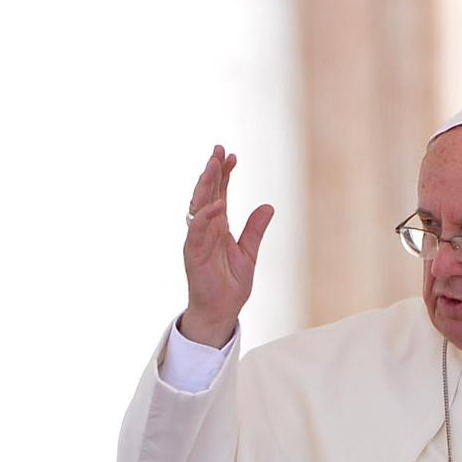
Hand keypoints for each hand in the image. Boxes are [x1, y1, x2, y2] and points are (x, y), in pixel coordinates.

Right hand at [178, 146, 273, 349]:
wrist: (222, 311)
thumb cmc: (231, 285)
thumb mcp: (249, 252)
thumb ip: (255, 229)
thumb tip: (269, 206)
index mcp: (218, 226)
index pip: (219, 194)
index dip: (223, 174)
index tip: (231, 155)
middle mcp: (205, 229)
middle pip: (206, 194)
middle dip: (211, 171)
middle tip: (218, 150)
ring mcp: (197, 240)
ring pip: (198, 206)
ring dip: (205, 186)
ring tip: (213, 166)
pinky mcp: (193, 254)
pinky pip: (197, 231)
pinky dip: (205, 217)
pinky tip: (217, 203)